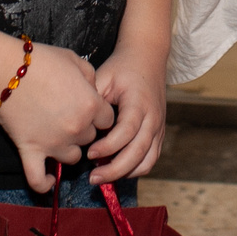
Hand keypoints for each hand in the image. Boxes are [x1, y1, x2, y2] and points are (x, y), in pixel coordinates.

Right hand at [0, 37, 110, 192]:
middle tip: (67, 114)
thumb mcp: (75, 60)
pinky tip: (47, 180)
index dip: (99, 114)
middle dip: (83, 128)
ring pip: (73, 157)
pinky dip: (43, 183)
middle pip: (91, 138)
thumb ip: (91, 77)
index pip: (108, 120)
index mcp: (91, 105)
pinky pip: (38, 178)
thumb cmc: (41, 60)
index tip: (88, 107)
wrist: (5, 69)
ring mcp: (54, 143)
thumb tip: (91, 90)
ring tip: (57, 135)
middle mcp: (77, 128)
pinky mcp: (30, 150)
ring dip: (68, 148)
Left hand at [85, 41, 166, 183]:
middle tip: (92, 178)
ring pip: (147, 161)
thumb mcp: (103, 77)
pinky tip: (115, 169)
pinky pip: (150, 159)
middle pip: (138, 152)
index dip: (108, 147)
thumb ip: (93, 101)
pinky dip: (134, 169)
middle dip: (115, 169)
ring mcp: (158, 127)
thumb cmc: (122, 68)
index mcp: (139, 102)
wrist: (148, 57)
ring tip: (102, 176)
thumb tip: (77, 127)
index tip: (89, 154)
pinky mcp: (158, 133)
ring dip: (125, 173)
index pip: (126, 131)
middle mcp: (153, 118)